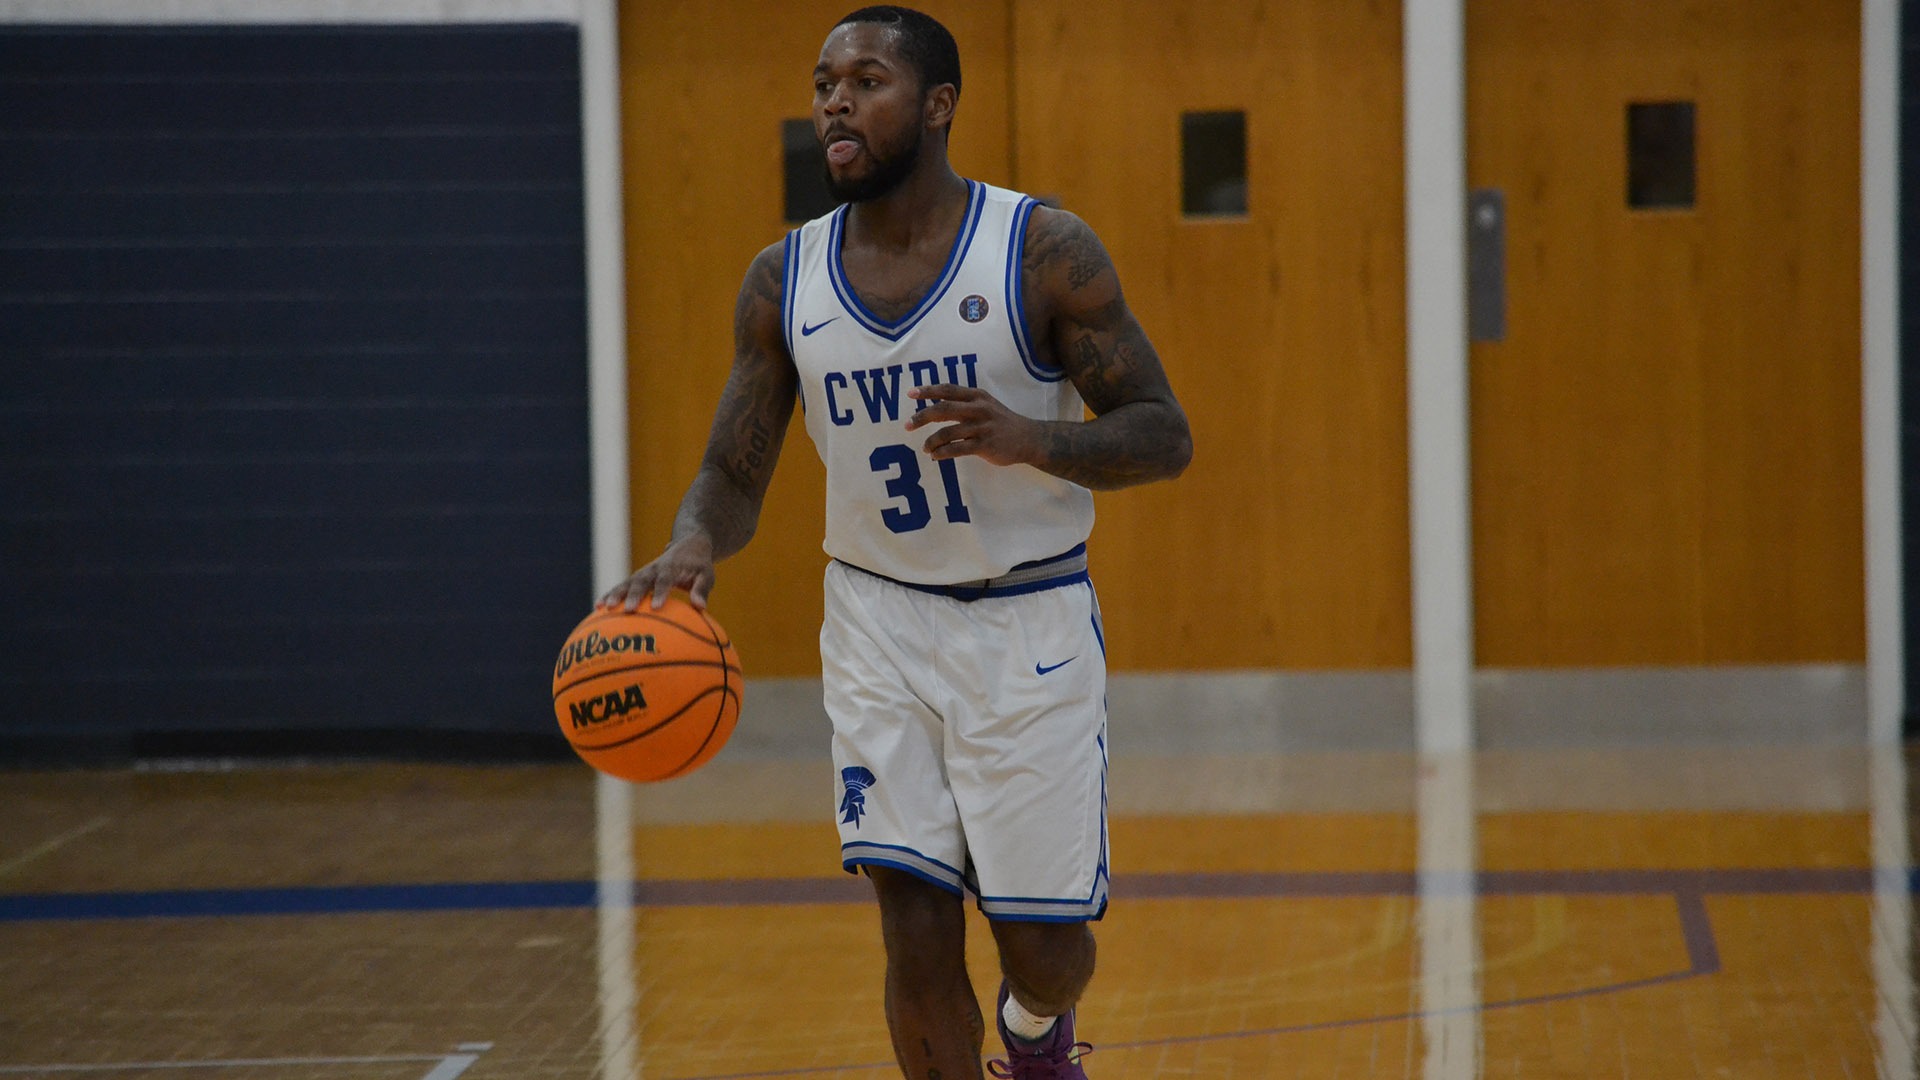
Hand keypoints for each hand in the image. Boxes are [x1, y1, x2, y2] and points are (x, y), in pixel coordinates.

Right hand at [598, 534, 716, 611]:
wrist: (687, 545)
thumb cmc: (699, 565)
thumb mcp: (706, 574)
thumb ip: (702, 589)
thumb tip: (700, 607)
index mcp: (671, 567)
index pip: (665, 579)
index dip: (660, 592)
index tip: (657, 607)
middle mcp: (654, 568)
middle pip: (641, 580)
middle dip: (634, 595)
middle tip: (628, 611)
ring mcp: (643, 572)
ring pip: (627, 582)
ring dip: (616, 593)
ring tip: (603, 606)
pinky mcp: (637, 577)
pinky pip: (622, 586)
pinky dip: (610, 593)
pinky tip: (598, 607)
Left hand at [904, 384, 1043, 465]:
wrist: (1029, 438)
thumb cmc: (1002, 422)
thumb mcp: (986, 405)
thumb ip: (965, 403)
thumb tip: (935, 407)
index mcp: (977, 396)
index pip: (948, 390)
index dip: (928, 391)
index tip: (911, 394)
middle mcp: (979, 408)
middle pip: (944, 409)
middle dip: (922, 416)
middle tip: (907, 425)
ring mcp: (982, 427)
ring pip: (948, 432)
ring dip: (932, 441)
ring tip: (925, 448)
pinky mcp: (985, 445)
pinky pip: (957, 448)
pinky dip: (943, 453)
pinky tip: (936, 456)